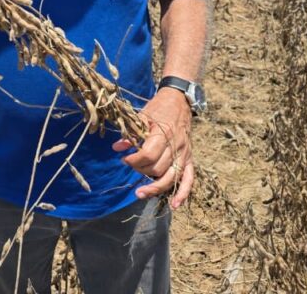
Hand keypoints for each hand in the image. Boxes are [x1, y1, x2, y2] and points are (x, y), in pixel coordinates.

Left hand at [112, 87, 193, 208]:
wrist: (179, 102)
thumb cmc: (159, 108)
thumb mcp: (142, 115)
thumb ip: (130, 132)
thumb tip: (117, 147)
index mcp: (164, 133)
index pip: (148, 155)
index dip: (134, 160)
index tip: (124, 159)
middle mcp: (176, 145)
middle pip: (158, 168)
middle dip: (141, 170)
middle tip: (131, 165)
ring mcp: (184, 154)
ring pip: (171, 177)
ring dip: (156, 188)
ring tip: (140, 194)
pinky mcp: (190, 158)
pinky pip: (189, 179)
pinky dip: (183, 193)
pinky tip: (175, 205)